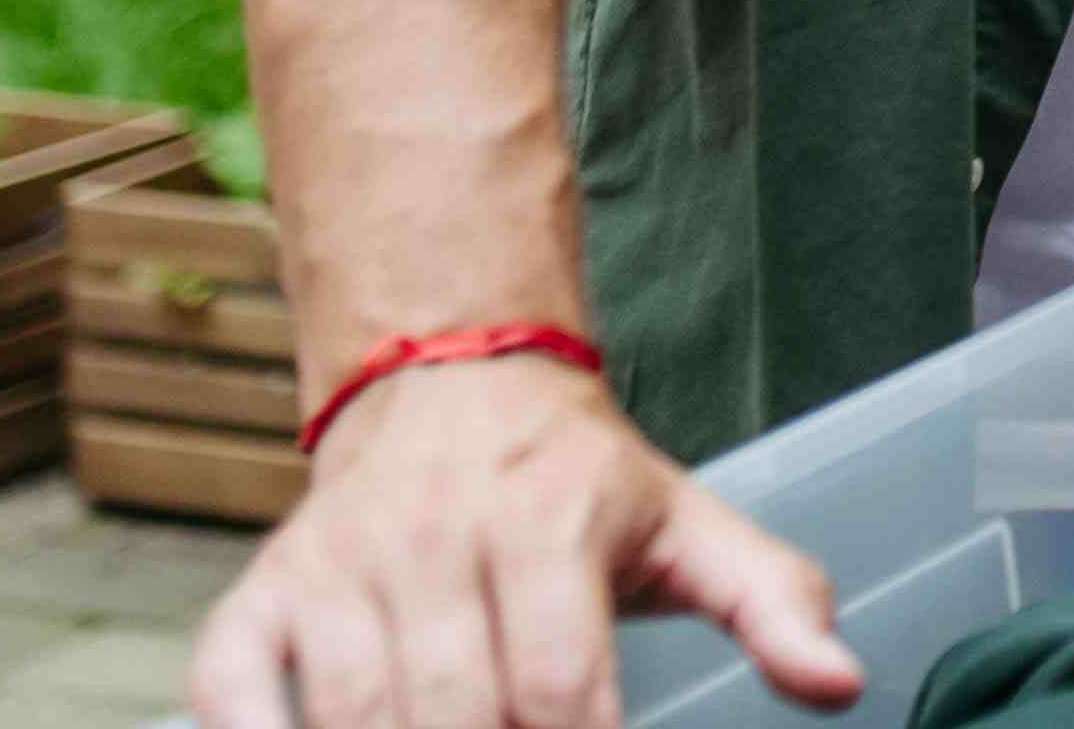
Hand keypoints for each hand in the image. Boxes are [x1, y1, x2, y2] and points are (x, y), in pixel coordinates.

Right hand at [187, 352, 857, 728]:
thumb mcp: (690, 522)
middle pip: (456, 716)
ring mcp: (337, 566)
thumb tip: (840, 684)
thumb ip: (774, 602)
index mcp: (550, 520)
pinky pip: (233, 693)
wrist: (449, 378)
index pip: (563, 689)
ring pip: (353, 718)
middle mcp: (436, 537)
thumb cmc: (577, 479)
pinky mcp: (260, 593)